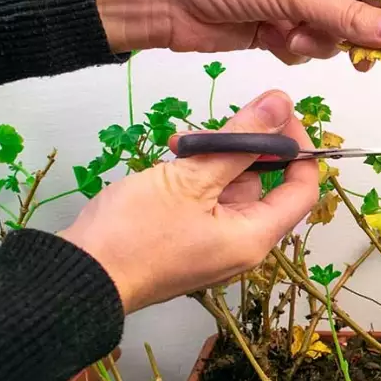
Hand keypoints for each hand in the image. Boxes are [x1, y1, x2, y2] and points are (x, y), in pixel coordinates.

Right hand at [58, 90, 316, 312]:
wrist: (77, 278)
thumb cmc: (135, 232)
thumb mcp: (191, 178)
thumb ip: (241, 139)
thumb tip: (282, 103)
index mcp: (254, 237)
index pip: (302, 188)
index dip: (298, 147)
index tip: (277, 115)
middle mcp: (242, 243)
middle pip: (264, 182)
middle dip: (242, 146)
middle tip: (210, 128)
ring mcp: (214, 242)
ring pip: (231, 184)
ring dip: (212, 156)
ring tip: (180, 144)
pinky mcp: (188, 237)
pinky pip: (207, 197)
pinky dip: (195, 174)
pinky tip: (172, 157)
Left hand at [89, 0, 380, 69]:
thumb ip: (348, 16)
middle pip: (355, 13)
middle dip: (349, 32)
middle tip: (358, 58)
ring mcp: (290, 6)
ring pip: (330, 36)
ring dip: (315, 41)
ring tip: (287, 34)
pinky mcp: (272, 32)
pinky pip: (303, 49)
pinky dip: (292, 49)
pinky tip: (271, 40)